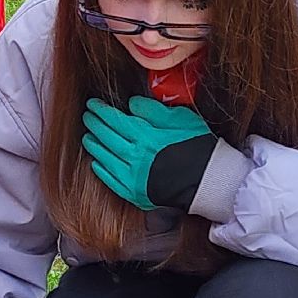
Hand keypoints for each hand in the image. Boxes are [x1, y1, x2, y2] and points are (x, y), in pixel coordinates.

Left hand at [82, 96, 217, 211]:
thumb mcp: (181, 119)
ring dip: (94, 145)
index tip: (93, 104)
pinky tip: (96, 161)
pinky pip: (110, 180)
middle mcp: (135, 158)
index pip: (115, 120)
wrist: (210, 181)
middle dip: (94, 125)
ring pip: (104, 158)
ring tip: (89, 136)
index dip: (101, 111)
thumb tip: (131, 105)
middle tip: (87, 116)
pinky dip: (100, 168)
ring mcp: (133, 178)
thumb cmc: (198, 146)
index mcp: (145, 137)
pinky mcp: (135, 193)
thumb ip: (153, 110)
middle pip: (106, 137)